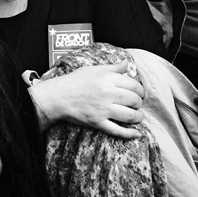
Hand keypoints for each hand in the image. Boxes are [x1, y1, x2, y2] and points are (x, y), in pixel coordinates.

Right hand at [30, 59, 144, 138]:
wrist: (57, 96)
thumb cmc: (74, 81)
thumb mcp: (93, 70)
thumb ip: (112, 68)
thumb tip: (126, 63)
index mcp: (107, 79)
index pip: (133, 85)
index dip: (140, 90)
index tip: (139, 93)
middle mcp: (108, 94)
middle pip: (134, 100)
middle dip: (138, 103)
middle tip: (136, 104)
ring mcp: (103, 110)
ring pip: (130, 116)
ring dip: (138, 117)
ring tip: (138, 116)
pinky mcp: (97, 122)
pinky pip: (117, 130)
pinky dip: (129, 133)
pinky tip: (137, 133)